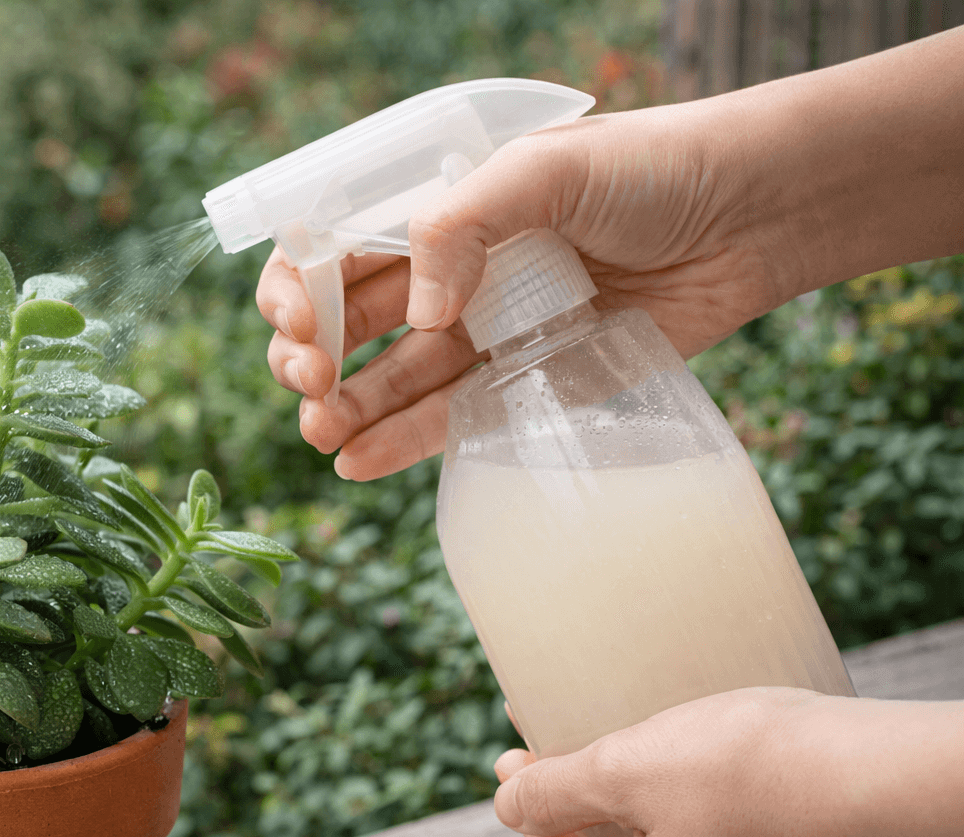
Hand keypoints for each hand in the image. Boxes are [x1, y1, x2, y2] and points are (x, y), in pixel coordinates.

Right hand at [257, 27, 963, 480]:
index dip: (299, 287)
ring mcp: (484, 329)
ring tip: (321, 435)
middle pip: (348, 320)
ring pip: (390, 376)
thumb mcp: (545, 167)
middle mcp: (448, 270)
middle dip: (310, 354)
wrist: (748, 216)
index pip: (335, 247)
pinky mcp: (525, 381)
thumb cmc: (649, 169)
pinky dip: (399, 440)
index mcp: (437, 208)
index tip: (296, 322)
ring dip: (346, 407)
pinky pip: (449, 417)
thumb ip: (463, 224)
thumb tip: (418, 313)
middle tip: (311, 380)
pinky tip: (356, 460)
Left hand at [490, 688, 902, 836]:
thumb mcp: (625, 770)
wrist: (891, 784)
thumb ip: (553, 792)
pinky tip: (696, 751)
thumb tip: (505, 805)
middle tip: (562, 738)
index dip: (531, 820)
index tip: (522, 760)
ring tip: (626, 736)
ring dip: (635, 798)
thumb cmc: (754, 777)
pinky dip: (689, 801)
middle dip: (579, 804)